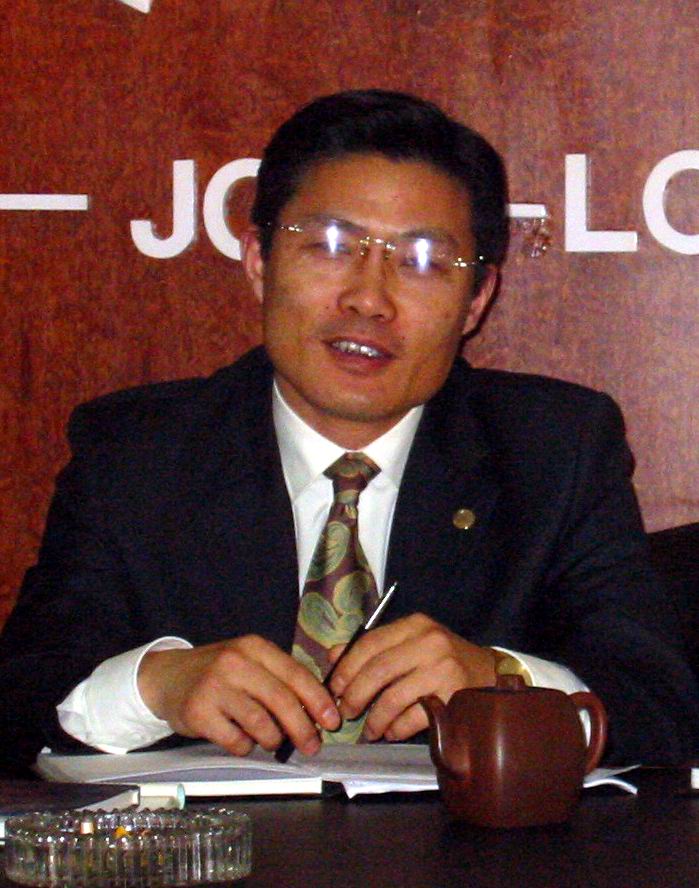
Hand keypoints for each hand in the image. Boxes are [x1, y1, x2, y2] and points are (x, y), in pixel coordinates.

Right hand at [138, 636, 339, 756]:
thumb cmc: (218, 673)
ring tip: (271, 741)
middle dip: (303, 728)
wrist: (168, 677)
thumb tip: (316, 710)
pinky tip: (241, 739)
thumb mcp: (249, 663)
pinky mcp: (199, 713)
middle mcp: (235, 662)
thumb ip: (278, 680)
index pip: (296, 674)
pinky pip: (236, 740)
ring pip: (261, 724)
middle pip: (282, 700)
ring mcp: (215, 687)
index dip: (318, 701)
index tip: (332, 722)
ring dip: (273, 740)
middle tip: (312, 746)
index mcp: (254, 647)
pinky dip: (245, 746)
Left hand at [327, 613, 496, 741]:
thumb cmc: (444, 659)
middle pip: (378, 670)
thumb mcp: (412, 643)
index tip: (335, 688)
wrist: (492, 675)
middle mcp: (429, 642)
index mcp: (415, 625)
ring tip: (369, 731)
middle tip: (346, 713)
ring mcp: (443, 669)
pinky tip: (391, 732)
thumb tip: (333, 656)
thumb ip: (374, 647)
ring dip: (374, 719)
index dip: (347, 668)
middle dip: (356, 696)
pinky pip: (414, 717)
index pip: (370, 643)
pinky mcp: (452, 696)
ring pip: (393, 697)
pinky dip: (396, 729)